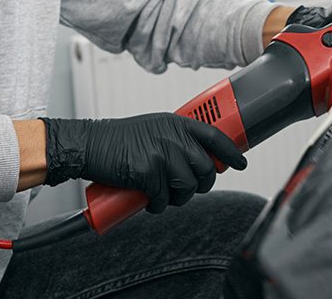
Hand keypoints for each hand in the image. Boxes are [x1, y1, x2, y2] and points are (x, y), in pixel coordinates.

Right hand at [40, 114, 246, 212]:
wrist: (91, 144)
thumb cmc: (120, 139)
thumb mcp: (155, 127)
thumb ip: (176, 138)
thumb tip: (197, 159)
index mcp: (178, 124)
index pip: (215, 136)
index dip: (231, 152)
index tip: (241, 163)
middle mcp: (174, 137)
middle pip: (206, 168)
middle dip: (200, 185)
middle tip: (187, 190)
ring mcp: (163, 155)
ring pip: (187, 188)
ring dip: (178, 199)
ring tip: (164, 196)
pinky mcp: (149, 173)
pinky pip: (164, 199)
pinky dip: (157, 206)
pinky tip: (149, 201)